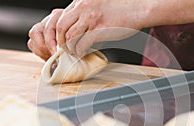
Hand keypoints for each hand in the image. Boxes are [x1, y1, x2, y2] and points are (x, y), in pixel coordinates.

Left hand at [28, 0, 146, 58]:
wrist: (137, 9)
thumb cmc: (120, 8)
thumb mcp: (96, 4)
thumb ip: (84, 12)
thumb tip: (75, 27)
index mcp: (80, 1)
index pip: (59, 17)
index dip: (56, 32)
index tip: (58, 41)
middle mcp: (83, 8)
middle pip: (61, 27)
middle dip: (60, 41)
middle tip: (64, 49)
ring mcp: (91, 18)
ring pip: (70, 37)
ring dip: (70, 48)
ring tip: (74, 52)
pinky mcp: (100, 30)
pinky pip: (83, 44)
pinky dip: (80, 51)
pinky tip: (83, 53)